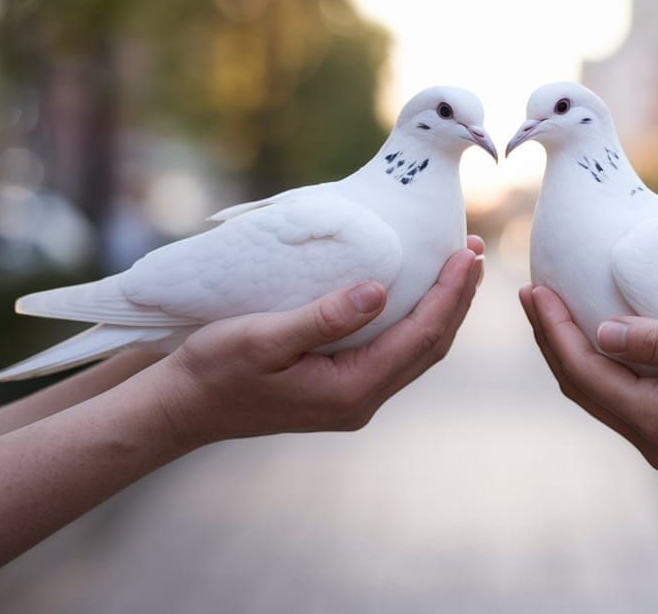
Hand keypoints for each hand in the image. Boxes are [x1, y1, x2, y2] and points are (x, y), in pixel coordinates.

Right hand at [151, 236, 483, 445]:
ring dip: (440, 309)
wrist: (184, 407)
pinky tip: (416, 295)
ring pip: (415, 351)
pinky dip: (415, 321)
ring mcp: (353, 399)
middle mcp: (361, 400)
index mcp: (351, 390)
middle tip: (473, 249)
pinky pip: (394, 354)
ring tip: (456, 267)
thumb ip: (324, 317)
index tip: (467, 253)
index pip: (421, 336)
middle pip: (430, 346)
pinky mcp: (341, 391)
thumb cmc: (217, 369)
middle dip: (455, 298)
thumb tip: (379, 291)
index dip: (449, 294)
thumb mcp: (264, 337)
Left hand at [519, 285, 657, 470]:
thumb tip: (600, 331)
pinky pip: (626, 399)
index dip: (554, 330)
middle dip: (553, 340)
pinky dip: (603, 366)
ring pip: (602, 395)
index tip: (533, 289)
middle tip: (531, 292)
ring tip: (553, 309)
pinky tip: (597, 337)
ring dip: (574, 352)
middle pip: (583, 388)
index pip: (585, 373)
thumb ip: (657, 341)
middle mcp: (657, 443)